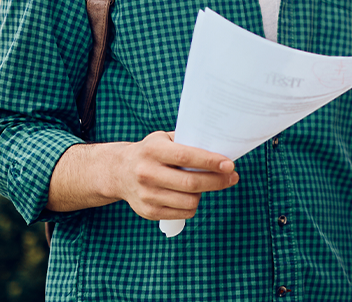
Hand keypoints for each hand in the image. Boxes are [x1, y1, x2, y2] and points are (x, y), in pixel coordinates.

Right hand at [112, 131, 238, 219]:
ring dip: (205, 193)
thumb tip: (219, 148)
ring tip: (207, 184)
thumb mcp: (163, 139)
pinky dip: (193, 205)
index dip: (211, 161)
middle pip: (191, 183)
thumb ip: (187, 142)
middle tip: (232, 177)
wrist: (118, 172)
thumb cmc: (149, 153)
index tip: (230, 164)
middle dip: (218, 181)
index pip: (186, 157)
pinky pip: (183, 213)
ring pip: (190, 201)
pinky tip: (192, 195)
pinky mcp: (148, 212)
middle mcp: (147, 173)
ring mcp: (147, 195)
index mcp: (152, 151)